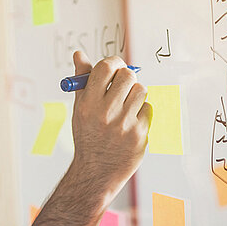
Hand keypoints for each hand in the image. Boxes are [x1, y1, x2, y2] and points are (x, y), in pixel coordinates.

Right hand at [69, 52, 151, 187]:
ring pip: (141, 91)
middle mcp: (106, 113)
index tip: (115, 67)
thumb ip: (82, 80)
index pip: (105, 68)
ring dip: (135, 95)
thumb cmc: (88, 136)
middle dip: (126, 77)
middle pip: (128, 76)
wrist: (96, 171)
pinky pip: (147, 109)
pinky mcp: (140, 134)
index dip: (113, 63)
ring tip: (125, 107)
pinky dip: (141, 113)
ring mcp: (124, 124)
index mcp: (88, 104)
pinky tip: (130, 123)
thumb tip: (79, 54)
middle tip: (122, 85)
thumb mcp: (79, 108)